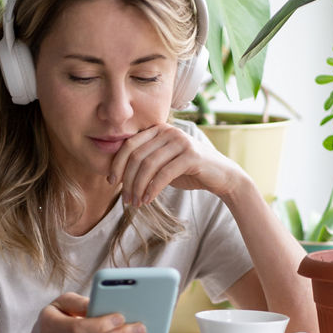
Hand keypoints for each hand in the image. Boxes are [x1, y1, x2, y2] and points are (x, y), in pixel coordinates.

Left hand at [108, 122, 237, 205]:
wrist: (221, 176)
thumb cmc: (188, 171)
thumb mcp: (162, 164)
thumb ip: (144, 162)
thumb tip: (116, 174)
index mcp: (159, 129)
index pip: (129, 144)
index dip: (117, 164)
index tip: (111, 182)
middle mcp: (169, 131)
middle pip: (137, 155)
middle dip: (127, 179)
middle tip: (125, 198)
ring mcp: (181, 141)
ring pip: (148, 165)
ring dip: (138, 187)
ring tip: (135, 203)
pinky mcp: (191, 156)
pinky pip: (164, 174)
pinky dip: (152, 189)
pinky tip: (148, 200)